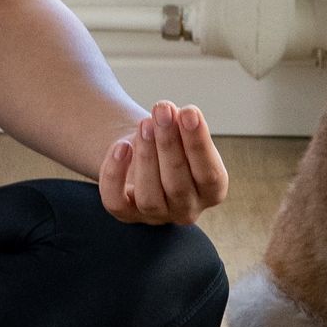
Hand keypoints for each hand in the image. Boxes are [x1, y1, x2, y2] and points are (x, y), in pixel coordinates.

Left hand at [99, 99, 228, 224]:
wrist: (145, 152)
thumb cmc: (172, 141)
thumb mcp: (183, 133)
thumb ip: (182, 126)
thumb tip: (173, 113)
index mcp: (211, 191)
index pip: (210, 175)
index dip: (198, 144)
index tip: (188, 112)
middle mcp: (186, 209)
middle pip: (178, 186)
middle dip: (169, 144)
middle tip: (161, 110)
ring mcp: (156, 215)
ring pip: (149, 198)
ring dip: (146, 157)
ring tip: (145, 124)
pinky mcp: (126, 213)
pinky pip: (116, 202)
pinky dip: (115, 174)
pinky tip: (120, 147)